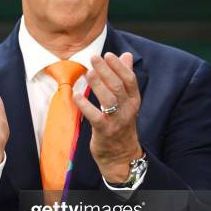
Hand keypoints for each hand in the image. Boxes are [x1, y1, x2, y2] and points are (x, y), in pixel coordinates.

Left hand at [73, 52, 141, 182]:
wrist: (121, 156)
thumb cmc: (121, 125)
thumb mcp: (127, 102)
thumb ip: (125, 78)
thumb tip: (126, 55)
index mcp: (133, 101)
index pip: (129, 79)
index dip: (119, 66)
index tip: (108, 54)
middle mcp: (127, 110)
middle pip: (118, 86)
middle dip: (106, 70)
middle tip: (94, 57)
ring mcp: (117, 121)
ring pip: (109, 99)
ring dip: (98, 84)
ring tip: (88, 72)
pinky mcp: (104, 132)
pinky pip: (95, 117)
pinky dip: (85, 105)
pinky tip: (76, 95)